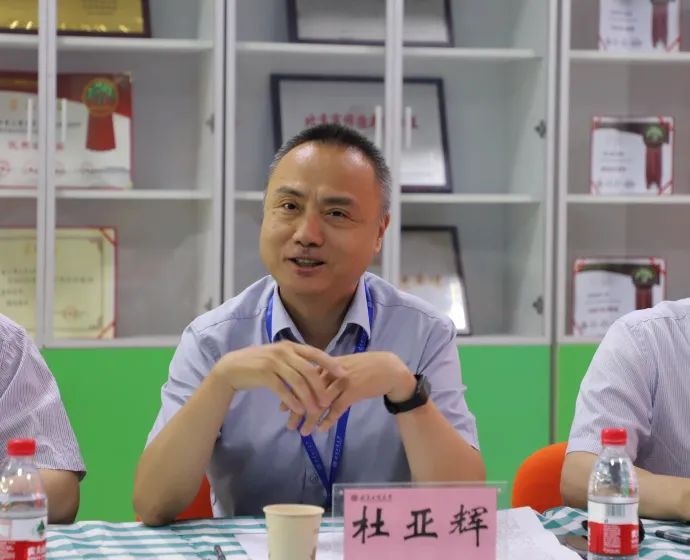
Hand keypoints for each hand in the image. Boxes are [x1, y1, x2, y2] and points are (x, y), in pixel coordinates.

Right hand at [212, 341, 345, 414]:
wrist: (232, 368)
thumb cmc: (259, 364)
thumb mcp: (279, 358)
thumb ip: (296, 361)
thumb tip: (317, 371)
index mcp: (290, 346)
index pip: (315, 353)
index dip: (331, 363)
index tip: (343, 374)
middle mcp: (283, 351)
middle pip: (308, 370)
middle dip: (320, 386)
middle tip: (329, 400)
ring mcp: (273, 362)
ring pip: (297, 381)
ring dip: (308, 397)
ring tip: (315, 410)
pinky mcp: (263, 374)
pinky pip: (282, 389)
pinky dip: (292, 400)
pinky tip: (299, 410)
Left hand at [283, 352, 415, 434]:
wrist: (389, 369)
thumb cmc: (367, 367)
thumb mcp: (344, 366)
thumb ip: (328, 374)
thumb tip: (312, 385)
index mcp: (327, 364)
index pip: (303, 380)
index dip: (291, 394)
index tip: (282, 408)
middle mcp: (331, 372)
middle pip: (308, 392)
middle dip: (297, 410)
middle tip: (289, 425)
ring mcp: (342, 381)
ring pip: (320, 403)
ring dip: (310, 419)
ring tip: (303, 432)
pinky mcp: (353, 391)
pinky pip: (337, 408)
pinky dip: (328, 420)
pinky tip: (321, 429)